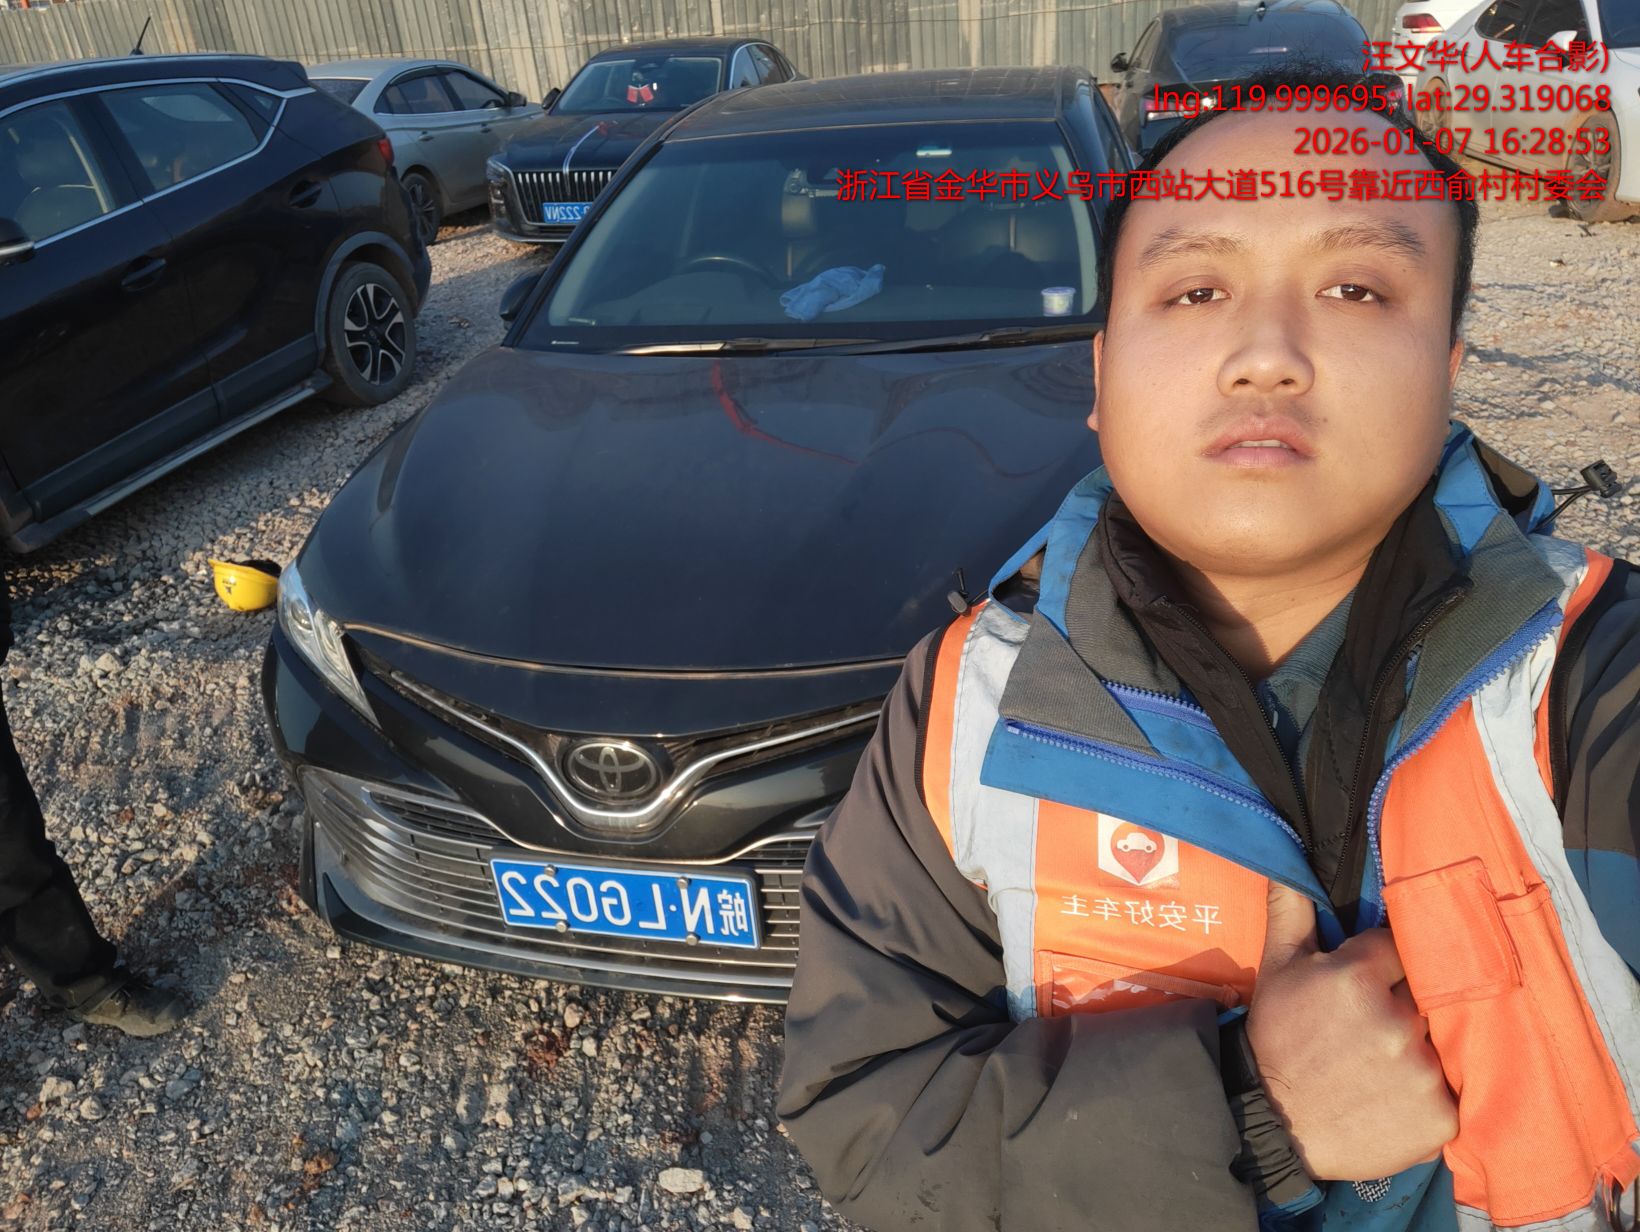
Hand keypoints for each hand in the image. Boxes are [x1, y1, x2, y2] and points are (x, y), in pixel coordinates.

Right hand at [1245, 882, 1457, 1181]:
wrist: (1274, 1125)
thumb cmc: (1276, 1040)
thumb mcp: (1277, 968)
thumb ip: (1292, 910)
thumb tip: (1288, 856)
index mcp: (1357, 977)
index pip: (1403, 948)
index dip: (1387, 965)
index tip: (1370, 985)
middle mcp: (1397, 1021)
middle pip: (1427, 993)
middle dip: (1407, 1003)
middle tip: (1375, 1028)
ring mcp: (1423, 1071)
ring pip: (1442, 1040)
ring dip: (1422, 1047)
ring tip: (1384, 1064)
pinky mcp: (1441, 1116)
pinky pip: (1455, 1089)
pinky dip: (1434, 1092)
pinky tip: (1400, 1095)